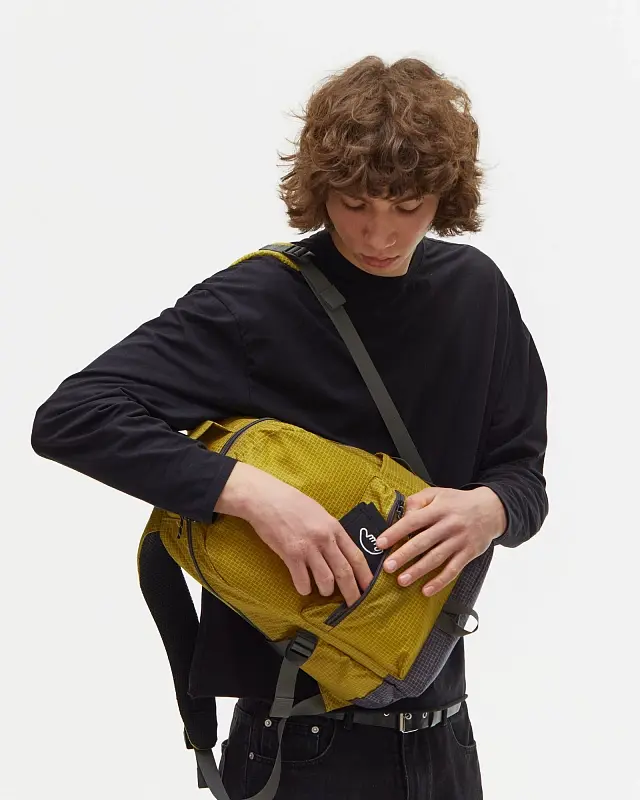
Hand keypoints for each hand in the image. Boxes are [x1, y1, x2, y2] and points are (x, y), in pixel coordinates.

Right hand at [215, 462, 373, 605]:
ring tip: (324, 591)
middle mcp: (324, 539)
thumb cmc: (292, 503)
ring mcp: (308, 547)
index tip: (370, 589)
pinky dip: (304, 588)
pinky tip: (304, 588)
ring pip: (326, 579)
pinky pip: (302, 580)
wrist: (266, 498)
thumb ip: (331, 532)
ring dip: (326, 590)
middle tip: (355, 606)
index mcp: (334, 528)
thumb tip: (342, 551)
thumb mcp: (320, 514)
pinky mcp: (290, 554)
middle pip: (344, 572)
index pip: (357, 556)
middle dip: (352, 593)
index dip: (365, 575)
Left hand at [375, 486, 505, 596]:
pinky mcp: (468, 553)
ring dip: (418, 571)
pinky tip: (426, 590)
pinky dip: (440, 582)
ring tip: (402, 580)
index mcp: (438, 509)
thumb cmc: (458, 502)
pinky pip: (453, 570)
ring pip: (436, 558)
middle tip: (388, 567)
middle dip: (404, 555)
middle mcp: (448, 525)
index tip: (380, 543)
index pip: (413, 521)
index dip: (396, 532)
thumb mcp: (437, 494)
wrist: (492, 509)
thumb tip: (402, 516)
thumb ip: (417, 501)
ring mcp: (459, 540)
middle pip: (423, 542)